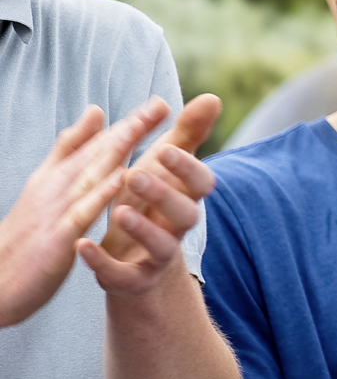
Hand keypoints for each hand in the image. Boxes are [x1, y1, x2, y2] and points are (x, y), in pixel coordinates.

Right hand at [0, 99, 170, 325]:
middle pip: (96, 152)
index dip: (126, 123)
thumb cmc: (24, 238)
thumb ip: (70, 152)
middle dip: (129, 127)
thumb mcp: (44, 190)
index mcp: (54, 178)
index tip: (158, 103)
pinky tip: (121, 177)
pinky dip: (99, 193)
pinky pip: (80, 213)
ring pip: (89, 174)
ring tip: (143, 127)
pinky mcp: (55, 239)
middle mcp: (53, 188)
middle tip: (161, 104)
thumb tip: (95, 112)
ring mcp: (54, 212)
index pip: (94, 145)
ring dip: (116, 150)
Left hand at [81, 94, 221, 297]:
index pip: (201, 183)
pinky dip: (102, 263)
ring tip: (118, 212)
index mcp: (185, 198)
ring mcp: (157, 256)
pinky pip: (122, 275)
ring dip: (142, 229)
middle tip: (134, 175)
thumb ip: (186, 135)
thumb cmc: (151, 205)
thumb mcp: (164, 170)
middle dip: (163, 194)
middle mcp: (178, 227)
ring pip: (163, 246)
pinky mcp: (133, 280)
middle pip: (186, 214)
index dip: (187, 168)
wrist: (137, 265)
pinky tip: (81, 245)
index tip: (165, 149)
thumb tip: (212, 98)